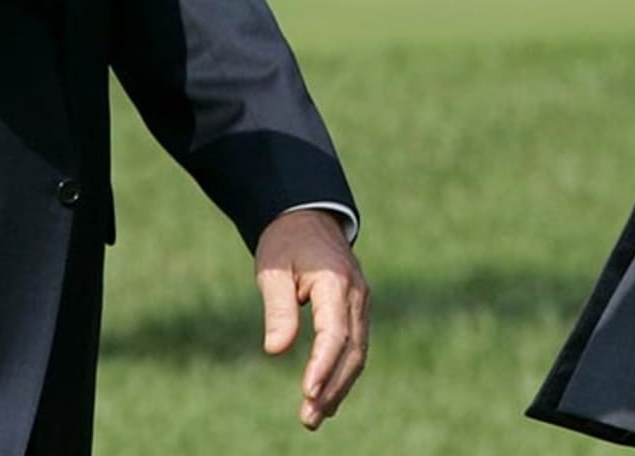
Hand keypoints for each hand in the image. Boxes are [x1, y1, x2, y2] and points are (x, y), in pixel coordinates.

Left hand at [255, 209, 368, 429]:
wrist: (308, 218)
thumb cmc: (286, 243)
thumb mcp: (273, 270)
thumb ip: (278, 308)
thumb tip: (276, 350)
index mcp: (335, 281)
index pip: (335, 332)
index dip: (323, 365)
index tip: (307, 391)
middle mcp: (356, 295)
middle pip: (352, 350)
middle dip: (332, 387)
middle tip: (309, 418)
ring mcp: (361, 303)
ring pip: (357, 353)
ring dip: (339, 387)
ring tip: (315, 416)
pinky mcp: (357, 310)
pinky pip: (356, 347)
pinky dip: (343, 373)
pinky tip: (328, 397)